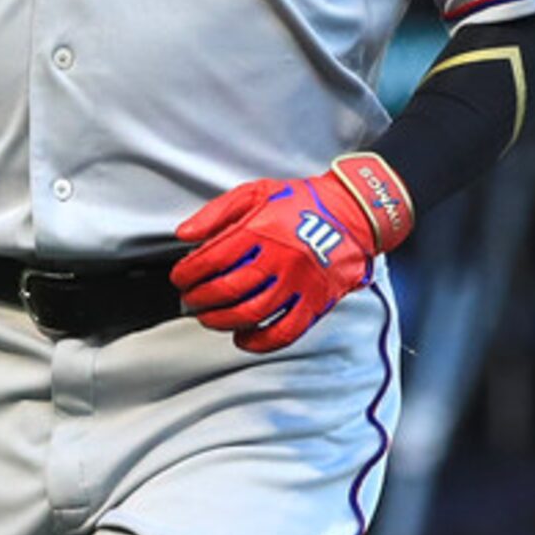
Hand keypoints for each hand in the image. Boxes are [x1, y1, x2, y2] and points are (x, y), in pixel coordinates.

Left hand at [170, 155, 411, 353]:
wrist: (354, 214)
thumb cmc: (302, 202)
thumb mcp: (255, 192)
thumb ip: (216, 212)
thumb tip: (184, 234)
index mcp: (261, 229)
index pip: (211, 259)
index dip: (188, 273)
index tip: (179, 278)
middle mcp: (280, 258)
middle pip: (228, 289)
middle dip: (200, 299)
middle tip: (190, 300)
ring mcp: (299, 283)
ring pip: (252, 313)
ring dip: (222, 321)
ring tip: (209, 318)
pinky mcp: (316, 302)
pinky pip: (285, 332)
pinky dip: (259, 341)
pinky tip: (242, 337)